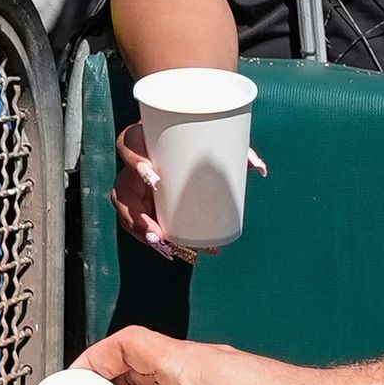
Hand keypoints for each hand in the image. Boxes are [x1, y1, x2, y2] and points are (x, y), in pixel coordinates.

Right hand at [109, 117, 263, 259]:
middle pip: (122, 193)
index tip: (156, 180)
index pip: (129, 146)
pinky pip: (141, 222)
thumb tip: (261, 169)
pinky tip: (169, 251)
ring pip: (129, 213)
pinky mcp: (143, 201)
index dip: (137, 163)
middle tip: (159, 235)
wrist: (180, 133)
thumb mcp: (210, 134)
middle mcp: (133, 165)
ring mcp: (136, 186)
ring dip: (144, 234)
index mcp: (143, 139)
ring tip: (165, 248)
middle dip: (136, 218)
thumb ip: (234, 147)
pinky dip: (153, 238)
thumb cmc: (193, 132)